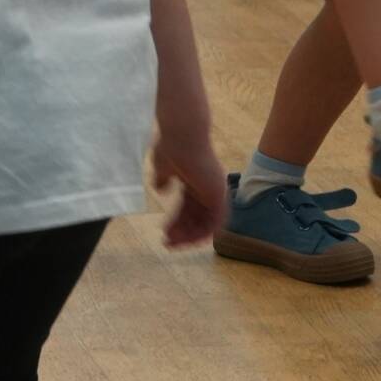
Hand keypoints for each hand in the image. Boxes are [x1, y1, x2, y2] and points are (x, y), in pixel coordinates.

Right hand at [151, 122, 226, 248]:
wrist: (181, 137)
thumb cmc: (171, 147)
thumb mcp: (163, 168)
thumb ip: (163, 179)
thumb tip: (161, 190)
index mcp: (194, 182)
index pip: (187, 208)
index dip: (176, 223)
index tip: (164, 234)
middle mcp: (207, 188)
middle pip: (196, 217)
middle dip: (182, 232)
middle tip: (167, 243)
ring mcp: (215, 190)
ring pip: (206, 222)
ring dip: (191, 235)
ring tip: (173, 243)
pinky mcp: (219, 193)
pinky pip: (217, 220)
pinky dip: (205, 232)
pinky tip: (191, 240)